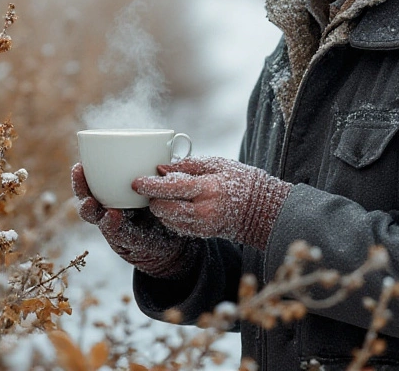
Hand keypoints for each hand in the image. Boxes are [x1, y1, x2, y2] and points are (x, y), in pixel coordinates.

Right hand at [71, 163, 199, 278]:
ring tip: (91, 201)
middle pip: (87, 198)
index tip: (80, 163)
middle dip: (80, 186)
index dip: (83, 175)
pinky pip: (115, 233)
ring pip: (95, 217)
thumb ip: (164, 170)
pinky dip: (111, 224)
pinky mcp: (127, 242)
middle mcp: (112, 209)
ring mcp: (117, 226)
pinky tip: (113, 215)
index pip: (94, 183)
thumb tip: (169, 144)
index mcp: (116, 194)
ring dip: (89, 208)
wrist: (178, 241)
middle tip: (78, 171)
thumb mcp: (166, 187)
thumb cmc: (169, 210)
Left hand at [132, 156, 291, 249]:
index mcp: (207, 189)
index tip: (135, 181)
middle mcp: (203, 210)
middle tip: (147, 186)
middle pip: (163, 207)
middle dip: (151, 198)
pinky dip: (169, 215)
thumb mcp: (217, 164)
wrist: (262, 210)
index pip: (171, 188)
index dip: (150, 185)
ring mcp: (202, 225)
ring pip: (167, 219)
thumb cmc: (241, 180)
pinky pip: (176, 225)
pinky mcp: (202, 234)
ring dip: (159, 207)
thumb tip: (161, 168)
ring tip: (160, 194)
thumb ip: (188, 166)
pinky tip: (173, 204)